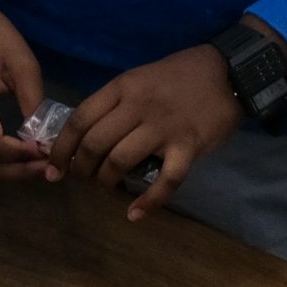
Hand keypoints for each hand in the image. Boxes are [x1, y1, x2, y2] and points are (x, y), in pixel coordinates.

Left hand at [52, 44, 242, 217]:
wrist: (232, 72)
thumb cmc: (181, 76)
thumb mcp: (140, 79)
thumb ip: (114, 104)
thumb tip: (82, 135)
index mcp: (123, 87)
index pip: (79, 119)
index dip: (61, 147)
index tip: (54, 166)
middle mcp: (138, 107)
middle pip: (94, 144)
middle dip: (80, 168)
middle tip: (83, 178)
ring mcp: (164, 127)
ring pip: (120, 162)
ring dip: (106, 181)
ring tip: (107, 186)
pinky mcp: (188, 147)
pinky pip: (165, 181)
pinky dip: (147, 202)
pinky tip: (134, 214)